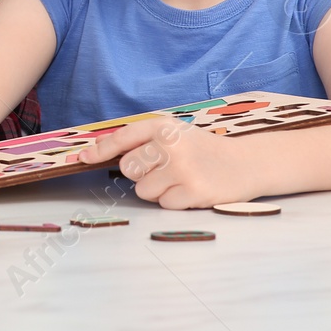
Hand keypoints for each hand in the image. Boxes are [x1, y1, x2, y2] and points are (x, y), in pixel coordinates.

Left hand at [79, 116, 251, 208]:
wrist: (247, 163)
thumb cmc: (203, 150)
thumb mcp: (175, 133)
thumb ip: (143, 140)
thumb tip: (98, 151)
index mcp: (164, 126)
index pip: (123, 137)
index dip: (100, 149)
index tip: (83, 157)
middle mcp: (170, 144)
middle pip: (128, 169)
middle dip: (141, 174)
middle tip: (165, 169)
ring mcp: (182, 168)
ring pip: (143, 190)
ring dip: (158, 190)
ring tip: (180, 179)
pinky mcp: (193, 191)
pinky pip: (163, 204)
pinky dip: (174, 201)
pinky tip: (191, 189)